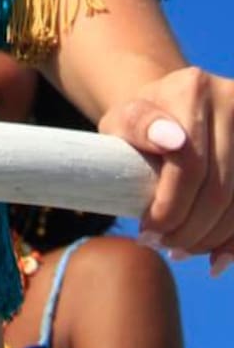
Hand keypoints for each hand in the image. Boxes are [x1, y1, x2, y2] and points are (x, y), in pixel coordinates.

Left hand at [99, 67, 233, 276]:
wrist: (174, 113)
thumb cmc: (142, 124)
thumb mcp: (124, 120)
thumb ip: (137, 126)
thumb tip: (171, 139)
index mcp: (192, 89)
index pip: (189, 164)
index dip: (169, 207)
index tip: (147, 232)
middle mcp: (231, 100)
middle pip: (219, 189)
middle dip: (190, 230)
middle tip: (164, 247)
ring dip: (212, 240)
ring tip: (182, 252)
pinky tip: (216, 258)